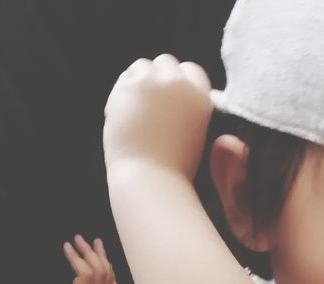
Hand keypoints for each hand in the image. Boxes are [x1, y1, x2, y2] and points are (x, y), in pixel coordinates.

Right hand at [40, 235, 118, 283]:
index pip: (82, 272)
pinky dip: (111, 272)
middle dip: (88, 250)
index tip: (67, 245)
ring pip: (107, 273)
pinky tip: (109, 267)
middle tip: (79, 237)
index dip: (75, 257)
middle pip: (96, 267)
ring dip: (102, 256)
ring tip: (97, 242)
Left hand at [103, 54, 211, 178]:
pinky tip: (127, 113)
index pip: (192, 70)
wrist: (151, 180)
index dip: (183, 83)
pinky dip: (125, 92)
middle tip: (155, 105)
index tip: (176, 100)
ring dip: (141, 80)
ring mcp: (148, 83)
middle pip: (166, 62)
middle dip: (160, 78)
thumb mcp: (198, 135)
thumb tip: (177, 98)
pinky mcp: (124, 90)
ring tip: (140, 107)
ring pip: (142, 66)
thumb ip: (190, 109)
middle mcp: (175, 83)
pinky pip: (124, 79)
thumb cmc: (178, 171)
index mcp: (200, 96)